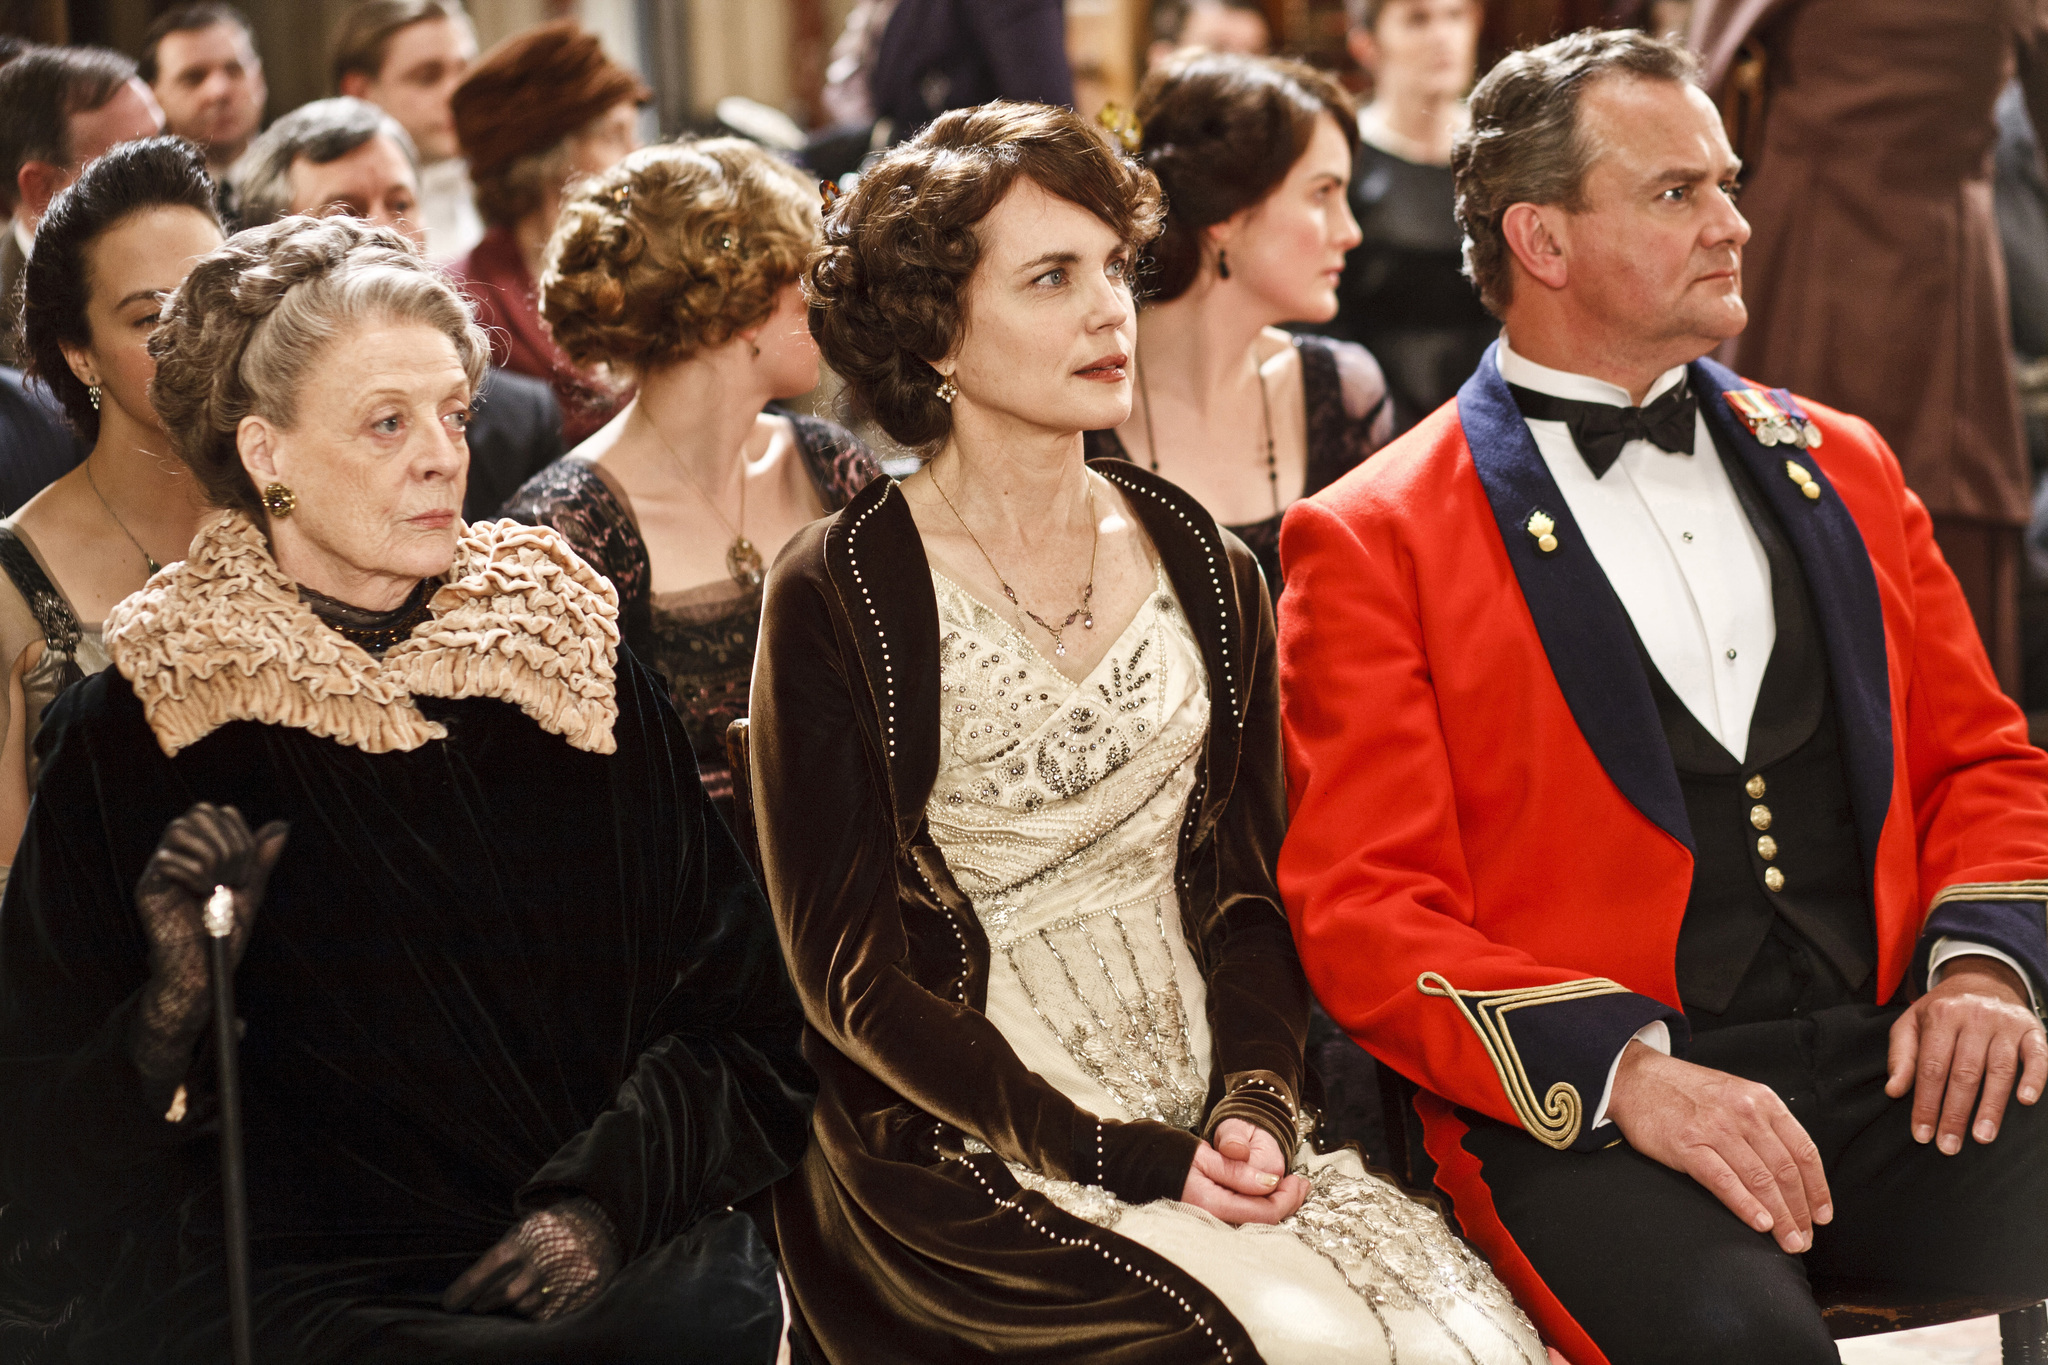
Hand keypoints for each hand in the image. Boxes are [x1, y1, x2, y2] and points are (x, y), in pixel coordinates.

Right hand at [131, 803, 287, 1090]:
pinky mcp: (148, 887)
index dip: (237, 831)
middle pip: (199, 811)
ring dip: (210, 855)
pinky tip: (200, 893)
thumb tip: (281, 825)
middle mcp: (177, 853)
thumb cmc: (224, 935)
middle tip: (233, 878)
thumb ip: (260, 859)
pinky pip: (166, 858)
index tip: (245, 868)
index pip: (216, 811)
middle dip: (227, 842)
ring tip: (215, 886)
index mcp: (200, 850)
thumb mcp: (250, 892)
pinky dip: (192, 873)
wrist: (204, 971)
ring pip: (180, 828)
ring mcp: (160, 868)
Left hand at [443, 1196, 620, 1321]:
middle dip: (486, 1302)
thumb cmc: (549, 1231)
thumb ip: (501, 1258)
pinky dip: (536, 1310)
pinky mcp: (580, 1293)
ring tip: (514, 1295)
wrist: (600, 1224)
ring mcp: (566, 1278)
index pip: (491, 1264)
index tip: (449, 1303)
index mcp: (530, 1236)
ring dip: (513, 1306)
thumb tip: (466, 1292)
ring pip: (526, 1307)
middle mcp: (548, 1259)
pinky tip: (537, 1298)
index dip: (467, 1286)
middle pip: (507, 1293)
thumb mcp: (524, 1231)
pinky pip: (547, 1314)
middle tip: (476, 1305)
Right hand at [1180, 1117, 1308, 1225]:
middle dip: (1288, 1202)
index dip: (1287, 1198)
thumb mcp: (1205, 1156)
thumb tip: (1272, 1182)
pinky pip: (1246, 1217)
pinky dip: (1262, 1204)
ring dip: (1277, 1203)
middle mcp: (1214, 1221)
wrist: (1145, 1167)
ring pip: (1257, 1220)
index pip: (1264, 1212)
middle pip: (1264, 1221)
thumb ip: (1238, 1171)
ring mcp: (1213, 1223)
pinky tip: (1268, 1192)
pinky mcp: (1213, 1219)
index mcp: (1213, 1205)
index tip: (1298, 1180)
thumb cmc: (1171, 1157)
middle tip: (1302, 1183)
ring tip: (1291, 1186)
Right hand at [1607, 1041, 1830, 1252]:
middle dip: (1800, 1212)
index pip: (1804, 1151)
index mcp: (1762, 1101)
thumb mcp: (1735, 1094)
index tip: (1822, 1216)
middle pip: (1785, 1171)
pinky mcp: (1688, 1145)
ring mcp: (1716, 1128)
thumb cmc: (1686, 1091)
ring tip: (1789, 1242)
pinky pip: (1725, 1181)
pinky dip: (1746, 1206)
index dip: (1818, 1189)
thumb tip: (1791, 1170)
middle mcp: (1745, 1113)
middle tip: (1805, 1240)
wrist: (1635, 1077)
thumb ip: (1763, 1124)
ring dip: (1780, 1218)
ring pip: (1761, 1180)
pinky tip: (1760, 1224)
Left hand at [1886, 956, 2046, 1154]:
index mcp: (1941, 1016)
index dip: (1925, 1103)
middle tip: (1949, 1146)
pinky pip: (2037, 1055)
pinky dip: (2034, 1078)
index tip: (1922, 1134)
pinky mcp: (2032, 1029)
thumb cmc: (1942, 1011)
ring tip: (1982, 1136)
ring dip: (1991, 1106)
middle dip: (1955, 1113)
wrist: (1981, 980)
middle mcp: (1974, 1017)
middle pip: (1964, 1072)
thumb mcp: (1912, 1023)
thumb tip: (1894, 1091)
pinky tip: (2026, 1100)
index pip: (1931, 1067)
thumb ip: (1901, 1056)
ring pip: (1999, 1069)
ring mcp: (2005, 1023)